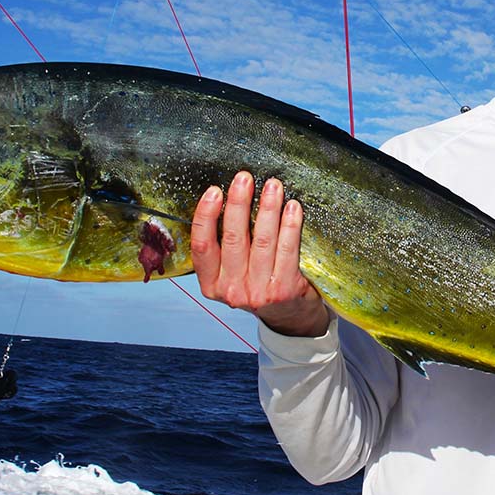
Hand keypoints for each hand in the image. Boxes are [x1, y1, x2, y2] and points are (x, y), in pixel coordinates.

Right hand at [191, 171, 328, 336]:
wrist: (288, 317)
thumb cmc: (258, 285)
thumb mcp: (231, 274)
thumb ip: (224, 248)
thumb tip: (227, 199)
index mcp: (211, 284)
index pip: (202, 245)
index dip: (206, 216)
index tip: (215, 191)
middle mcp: (232, 290)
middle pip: (233, 238)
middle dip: (239, 203)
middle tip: (244, 178)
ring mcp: (258, 292)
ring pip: (262, 241)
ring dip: (268, 208)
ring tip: (272, 186)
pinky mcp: (284, 289)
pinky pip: (287, 250)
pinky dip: (290, 226)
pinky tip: (292, 208)